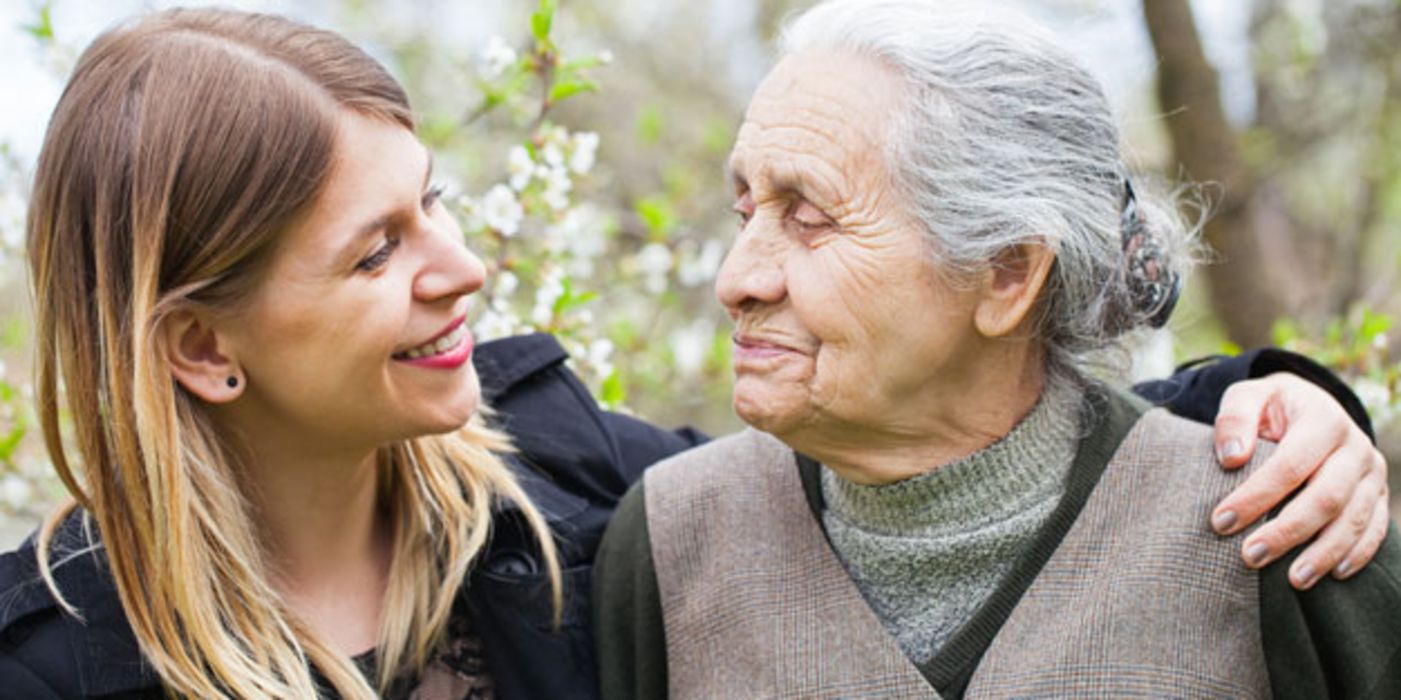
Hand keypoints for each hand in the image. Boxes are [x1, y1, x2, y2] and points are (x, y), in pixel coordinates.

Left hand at [1210, 372, 1389, 589]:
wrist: (1308, 405)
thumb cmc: (1269, 408)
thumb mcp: (1248, 397)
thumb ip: (1235, 419)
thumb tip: (1231, 457)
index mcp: (1323, 418)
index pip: (1289, 464)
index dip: (1256, 495)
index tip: (1221, 521)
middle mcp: (1355, 446)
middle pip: (1326, 496)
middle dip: (1287, 531)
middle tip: (1250, 556)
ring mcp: (1371, 472)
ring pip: (1353, 518)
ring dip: (1323, 552)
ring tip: (1293, 580)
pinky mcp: (1377, 494)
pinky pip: (1375, 528)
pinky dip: (1357, 553)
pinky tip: (1333, 574)